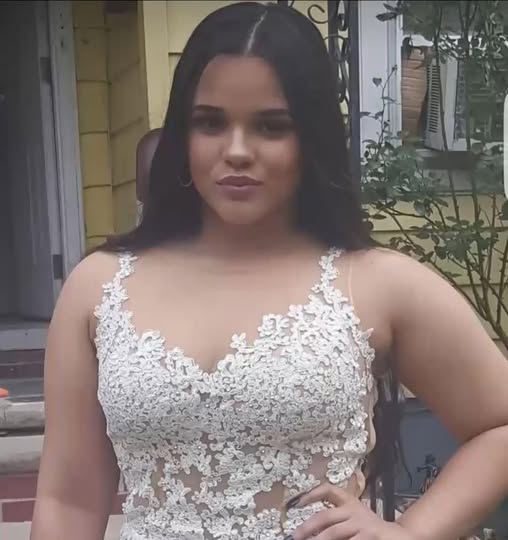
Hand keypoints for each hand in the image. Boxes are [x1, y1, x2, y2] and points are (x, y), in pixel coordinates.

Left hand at [284, 483, 415, 539]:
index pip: (329, 491)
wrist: (401, 536)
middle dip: (309, 526)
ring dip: (320, 539)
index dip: (312, 494)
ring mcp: (363, 525)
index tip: (297, 503)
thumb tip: (308, 531)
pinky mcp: (371, 537)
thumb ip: (337, 518)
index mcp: (350, 502)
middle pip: (327, 516)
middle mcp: (355, 511)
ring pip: (336, 532)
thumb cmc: (370, 528)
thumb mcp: (355, 516)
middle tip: (295, 536)